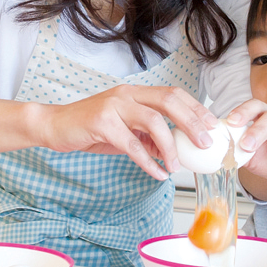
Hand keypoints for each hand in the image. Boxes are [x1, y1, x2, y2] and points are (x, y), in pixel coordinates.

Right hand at [36, 84, 216, 180]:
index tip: (212, 125)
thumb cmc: (88, 128)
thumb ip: (146, 137)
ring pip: (153, 121)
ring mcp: (113, 107)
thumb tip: (170, 150)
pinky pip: (132, 144)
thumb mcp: (122, 131)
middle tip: (205, 143)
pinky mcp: (101, 123)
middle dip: (192, 122)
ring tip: (177, 165)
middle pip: (169, 101)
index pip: (173, 94)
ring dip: (170, 145)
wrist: (54, 126)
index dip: (195, 108)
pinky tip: (157, 173)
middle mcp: (126, 94)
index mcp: (135, 93)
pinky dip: (147, 162)